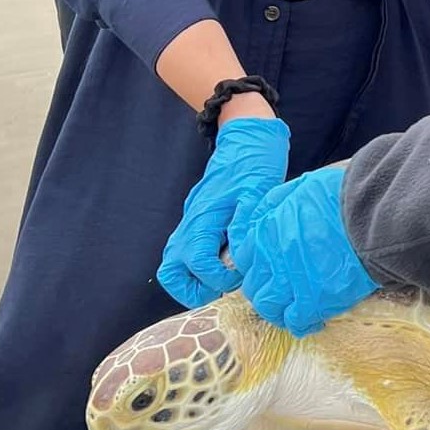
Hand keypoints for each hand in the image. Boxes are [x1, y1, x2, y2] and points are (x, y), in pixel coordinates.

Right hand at [157, 117, 290, 307]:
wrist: (246, 140)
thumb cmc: (254, 166)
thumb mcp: (257, 195)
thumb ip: (244, 228)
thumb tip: (236, 260)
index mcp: (204, 218)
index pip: (197, 263)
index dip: (218, 279)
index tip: (239, 274)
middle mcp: (190, 225)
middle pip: (171, 273)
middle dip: (196, 290)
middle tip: (223, 285)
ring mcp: (189, 225)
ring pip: (175, 266)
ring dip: (196, 281)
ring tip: (225, 276)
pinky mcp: (195, 225)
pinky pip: (186, 255)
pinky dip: (200, 268)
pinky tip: (227, 261)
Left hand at [232, 167, 379, 336]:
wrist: (372, 216)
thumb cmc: (342, 197)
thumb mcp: (300, 186)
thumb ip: (276, 203)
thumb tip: (264, 217)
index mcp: (267, 231)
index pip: (243, 259)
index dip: (255, 267)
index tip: (267, 271)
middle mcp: (273, 259)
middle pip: (254, 286)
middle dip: (264, 291)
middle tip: (281, 294)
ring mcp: (291, 283)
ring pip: (269, 308)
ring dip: (279, 312)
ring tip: (294, 312)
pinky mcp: (314, 302)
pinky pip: (296, 322)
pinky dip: (302, 325)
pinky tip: (314, 322)